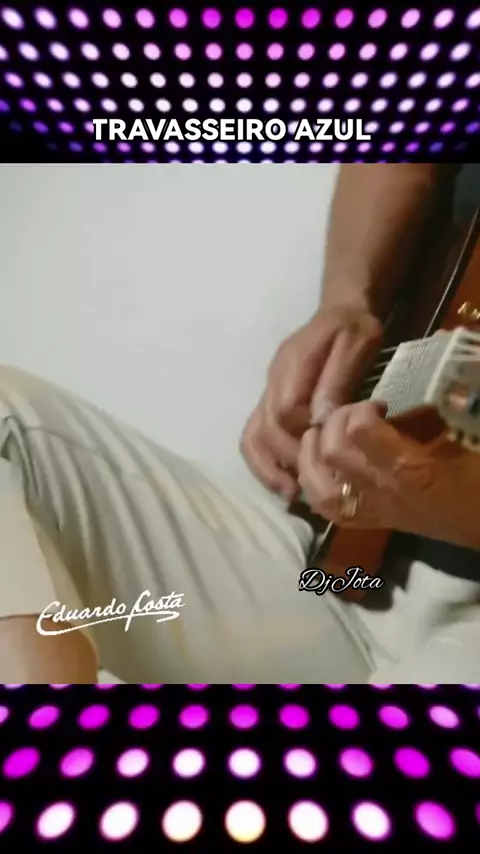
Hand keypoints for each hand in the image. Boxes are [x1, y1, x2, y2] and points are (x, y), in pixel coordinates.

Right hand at [240, 305, 381, 498]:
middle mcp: (273, 380)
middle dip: (290, 458)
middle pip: (266, 428)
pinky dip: (263, 463)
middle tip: (318, 479)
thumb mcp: (358, 341)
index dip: (304, 434)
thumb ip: (339, 377)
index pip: (285, 409)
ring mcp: (267, 392)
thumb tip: (322, 418)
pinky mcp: (269, 403)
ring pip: (253, 436)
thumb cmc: (354, 326)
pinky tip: (284, 483)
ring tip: (293, 493)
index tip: (330, 449)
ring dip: (269, 468)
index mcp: (294, 363)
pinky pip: (254, 436)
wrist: (341, 309)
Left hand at [298, 400, 479, 549]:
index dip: (362, 409)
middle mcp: (380, 491)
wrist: (479, 522)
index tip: (379, 404)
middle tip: (354, 415)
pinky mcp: (363, 521)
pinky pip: (322, 507)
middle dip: (336, 422)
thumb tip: (424, 377)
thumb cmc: (475, 477)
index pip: (359, 432)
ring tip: (323, 433)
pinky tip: (315, 462)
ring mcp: (369, 511)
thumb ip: (437, 409)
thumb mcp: (463, 435)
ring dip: (311, 451)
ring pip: (316, 483)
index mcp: (408, 468)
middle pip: (332, 452)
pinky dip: (310, 481)